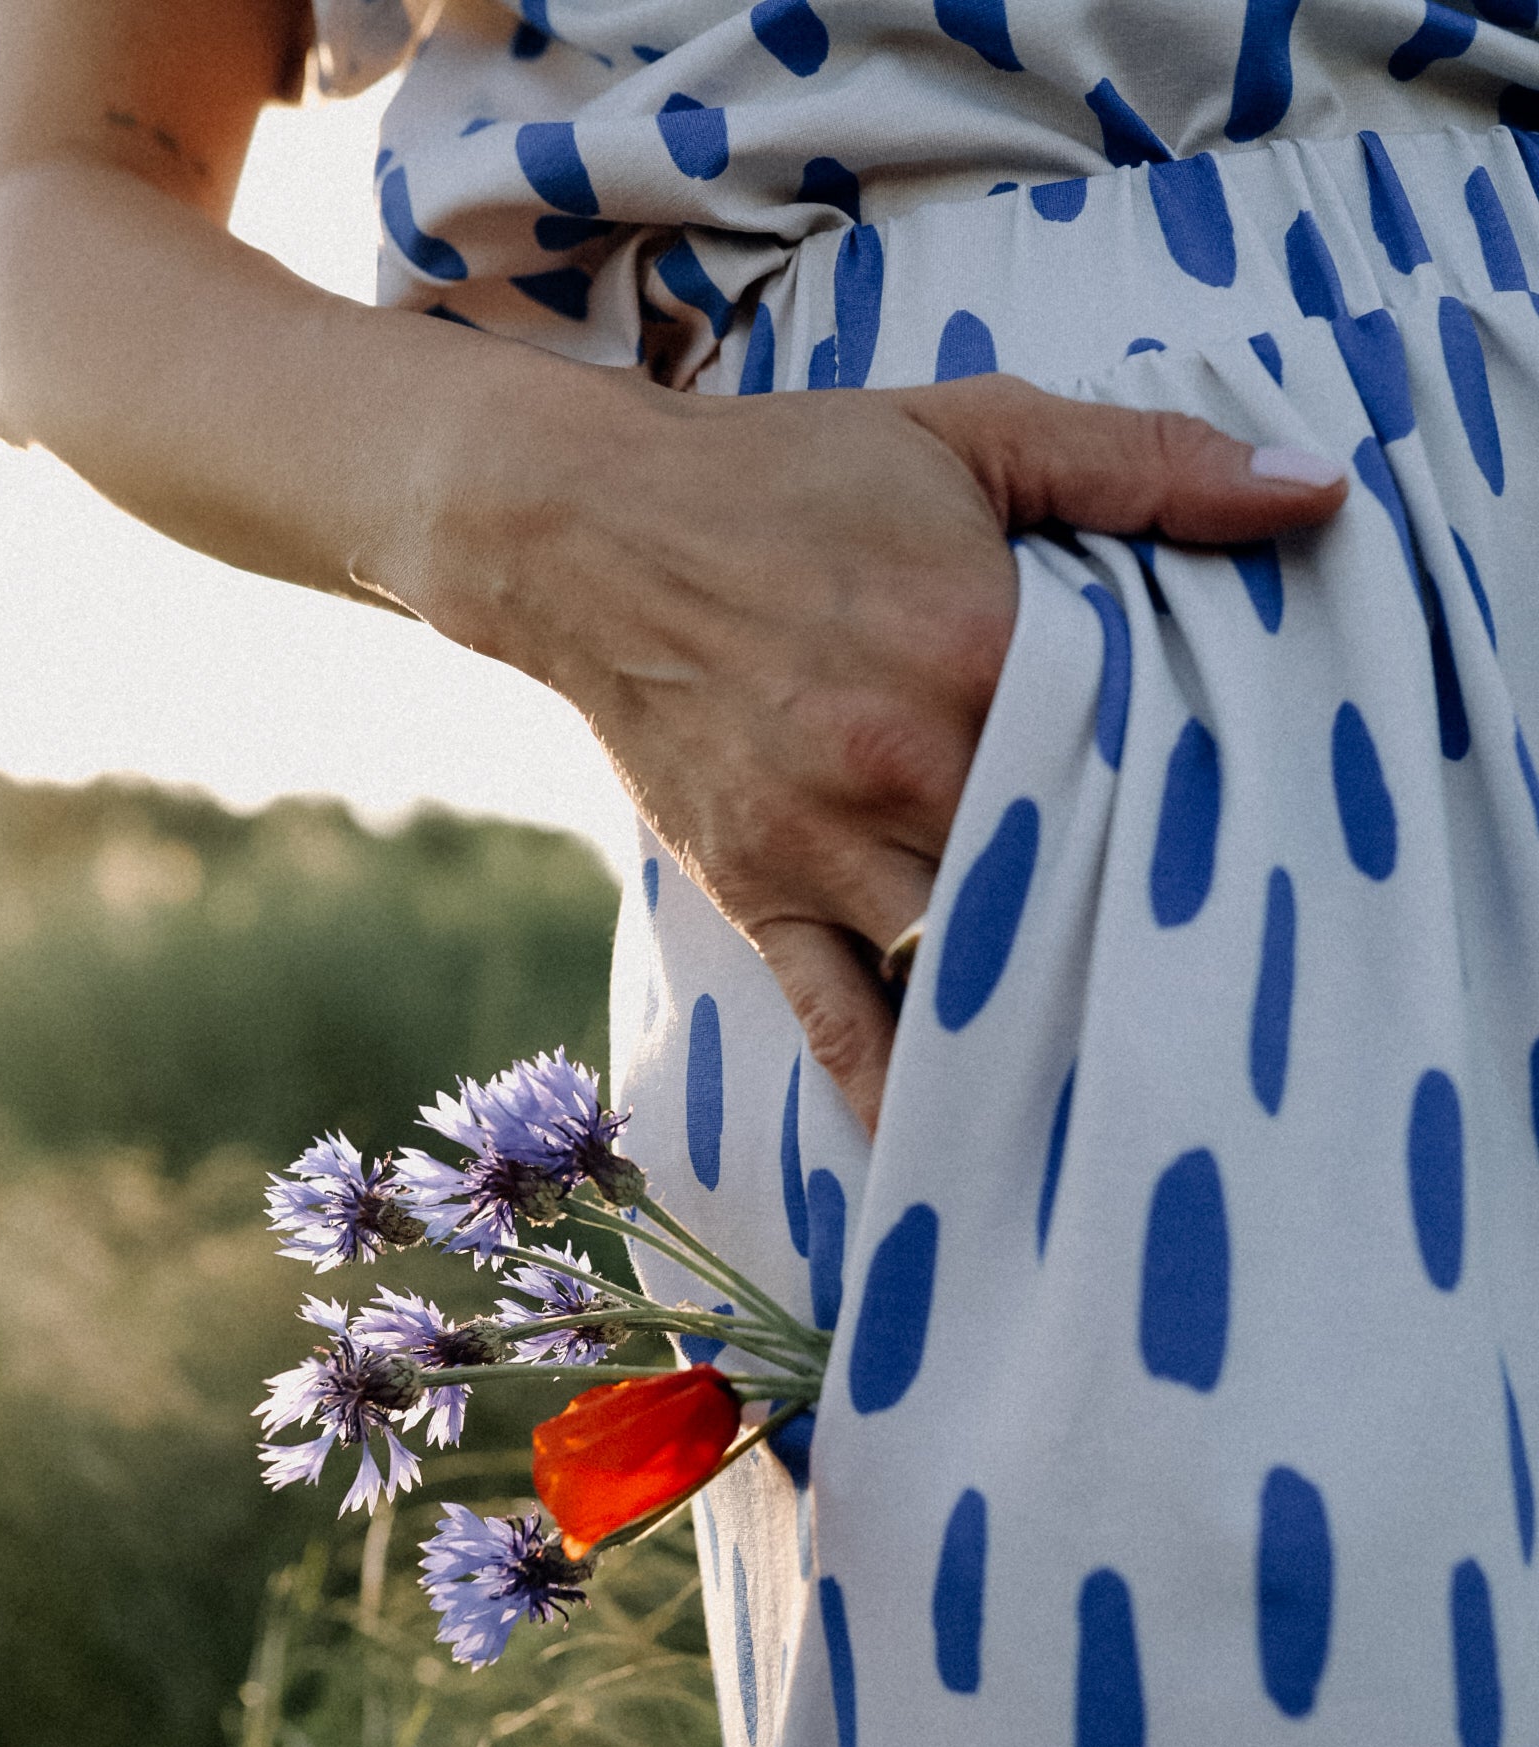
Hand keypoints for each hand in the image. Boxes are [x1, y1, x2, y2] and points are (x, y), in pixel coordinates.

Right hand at [411, 366, 1346, 1133]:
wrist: (587, 529)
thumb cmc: (791, 473)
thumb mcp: (974, 430)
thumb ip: (1149, 464)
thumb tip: (1317, 490)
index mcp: (977, 647)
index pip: (1136, 758)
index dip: (1211, 811)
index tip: (1278, 855)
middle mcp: (905, 764)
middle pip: (1063, 879)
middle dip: (1142, 930)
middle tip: (1242, 996)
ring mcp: (825, 848)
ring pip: (964, 967)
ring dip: (1046, 1019)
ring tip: (1143, 1089)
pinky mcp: (760, 900)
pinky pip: (840, 1024)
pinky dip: (901, 1094)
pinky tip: (966, 1158)